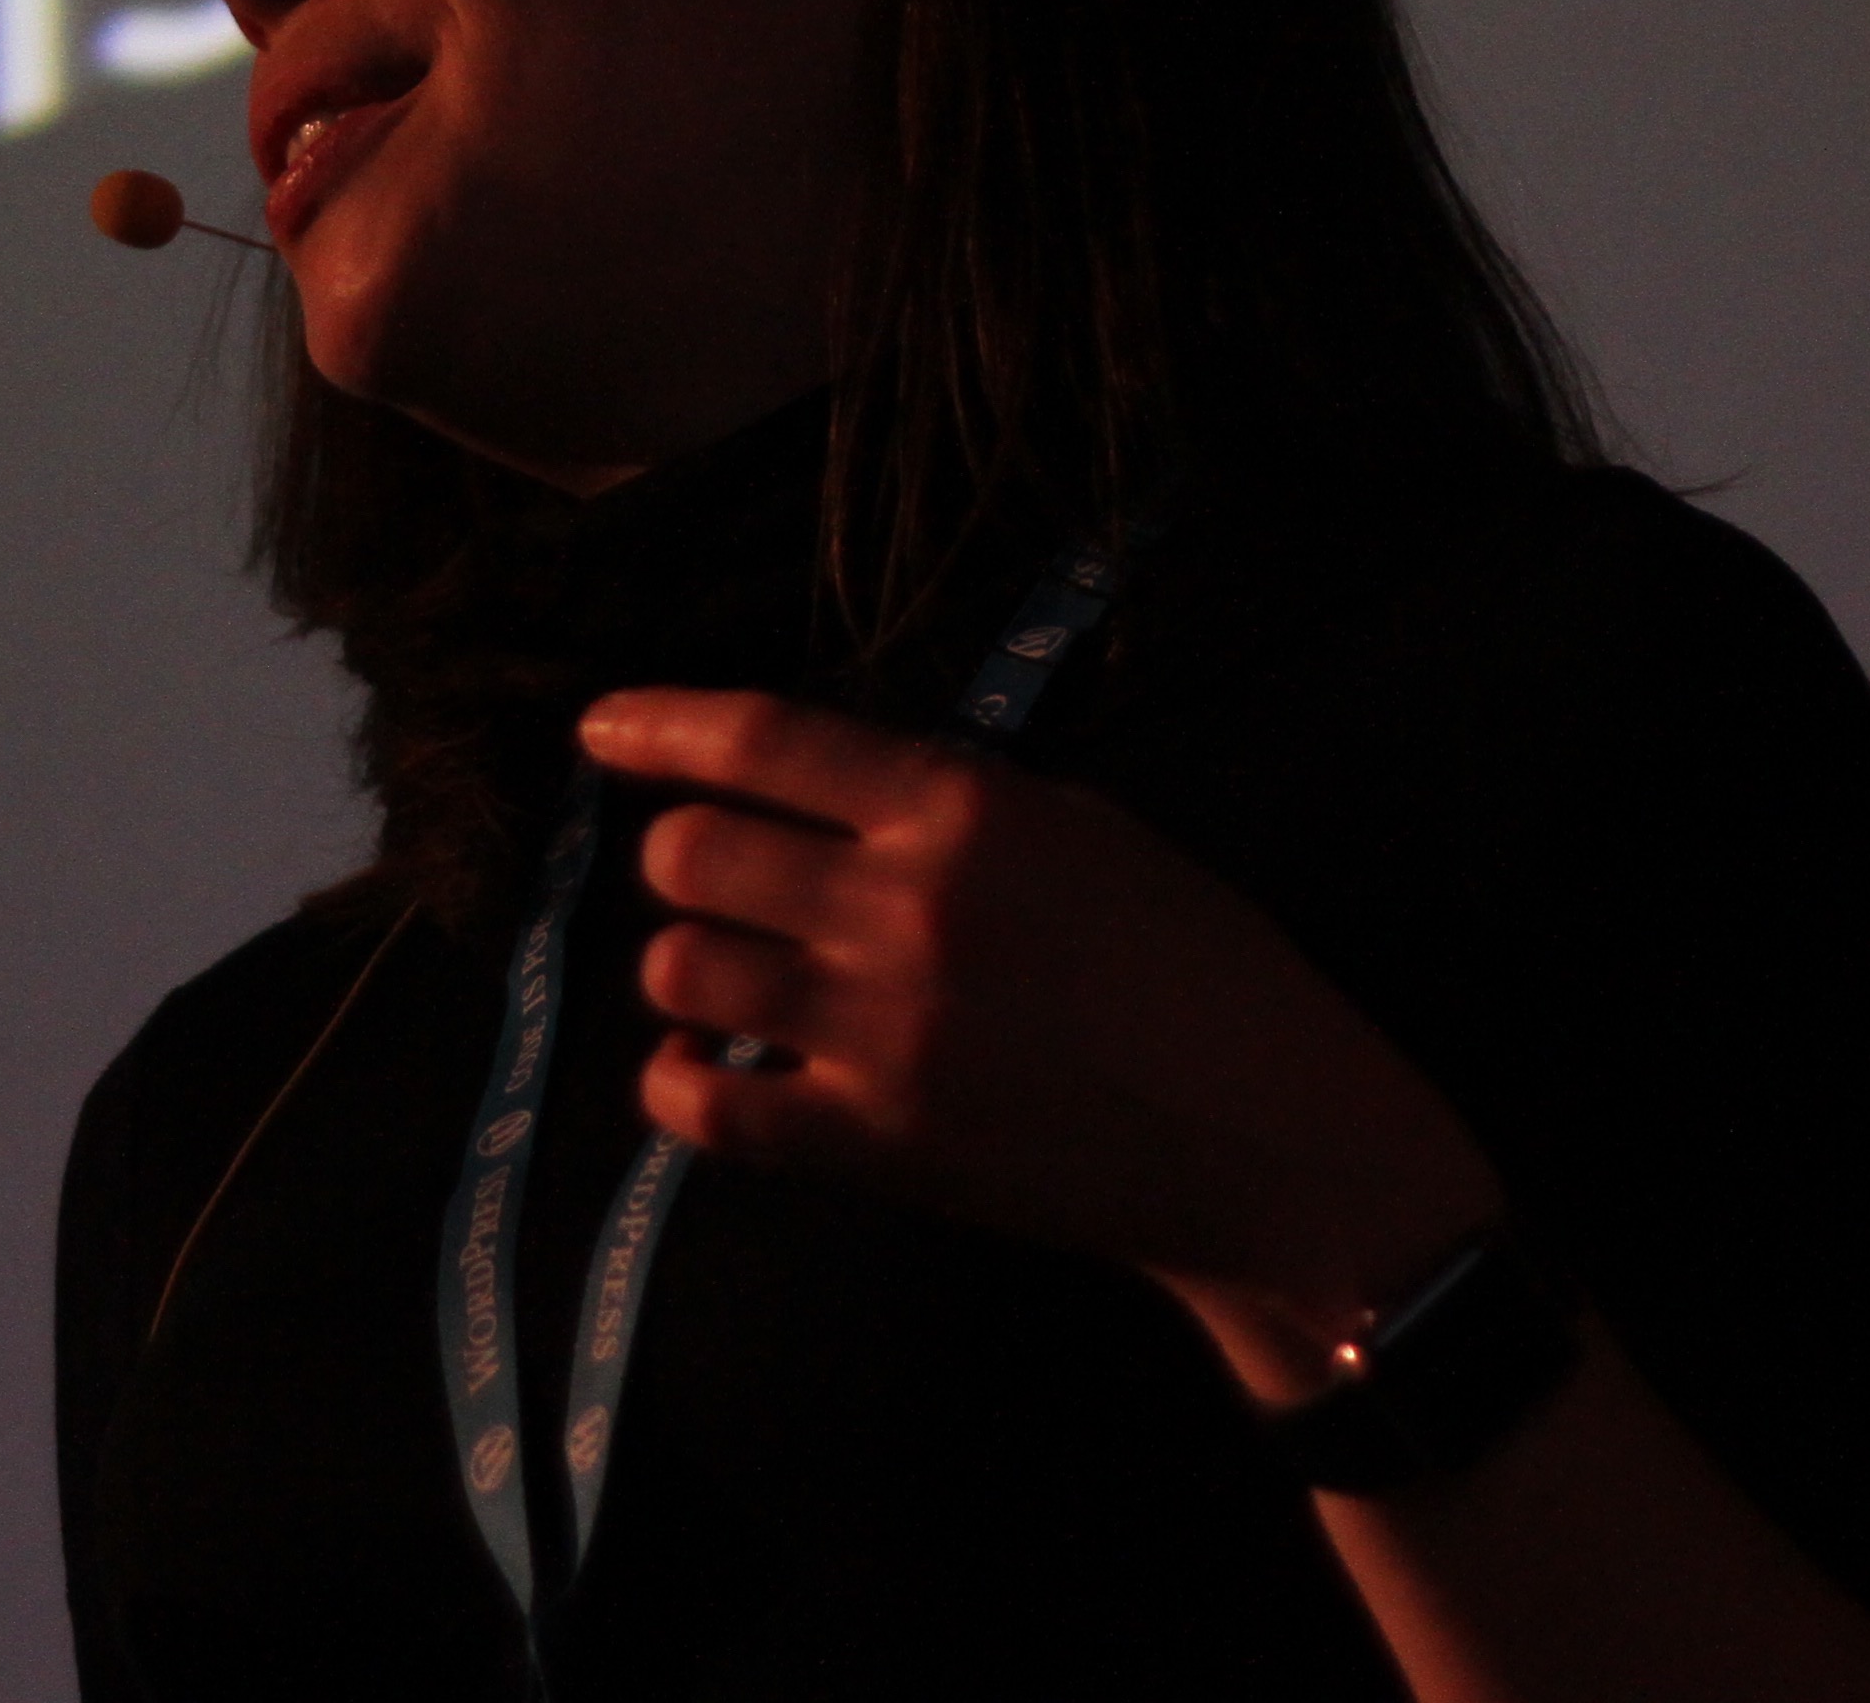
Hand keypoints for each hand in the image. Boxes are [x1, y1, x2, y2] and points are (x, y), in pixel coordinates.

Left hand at [578, 686, 1504, 1379]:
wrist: (1272, 1141)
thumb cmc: (1201, 971)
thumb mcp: (1091, 834)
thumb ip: (957, 807)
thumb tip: (831, 796)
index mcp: (965, 810)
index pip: (765, 740)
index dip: (660, 724)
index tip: (596, 727)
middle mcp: (907, 907)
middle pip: (693, 853)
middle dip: (687, 859)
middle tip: (721, 886)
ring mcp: (883, 1030)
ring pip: (679, 970)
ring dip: (688, 970)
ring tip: (734, 983)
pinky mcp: (878, 1144)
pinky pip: (705, 1104)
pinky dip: (682, 1082)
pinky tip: (705, 1069)